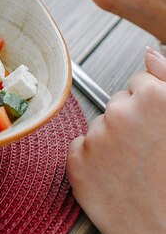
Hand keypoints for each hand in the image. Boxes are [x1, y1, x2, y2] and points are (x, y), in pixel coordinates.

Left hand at [67, 48, 165, 233]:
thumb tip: (149, 53)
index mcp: (155, 98)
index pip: (140, 82)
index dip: (152, 106)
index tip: (159, 129)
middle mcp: (121, 112)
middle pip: (118, 102)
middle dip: (131, 121)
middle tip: (150, 154)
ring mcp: (95, 137)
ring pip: (99, 126)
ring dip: (112, 142)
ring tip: (137, 172)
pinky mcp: (76, 162)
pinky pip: (80, 148)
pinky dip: (92, 161)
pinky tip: (116, 180)